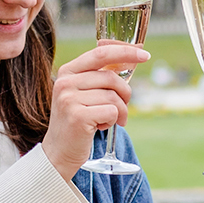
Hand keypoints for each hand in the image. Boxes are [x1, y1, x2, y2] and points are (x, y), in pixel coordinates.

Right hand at [44, 44, 147, 177]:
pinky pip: (111, 111)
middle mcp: (65, 82)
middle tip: (123, 106)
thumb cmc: (78, 120)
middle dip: (125, 93)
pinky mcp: (77, 117)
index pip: (101, 53)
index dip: (125, 51)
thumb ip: (101, 76)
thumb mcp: (84, 93)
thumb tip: (133, 57)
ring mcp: (69, 99)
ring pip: (113, 96)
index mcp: (68, 71)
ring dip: (120, 111)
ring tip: (111, 120)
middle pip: (111, 78)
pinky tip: (102, 126)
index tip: (144, 54)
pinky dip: (113, 121)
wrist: (59, 151)